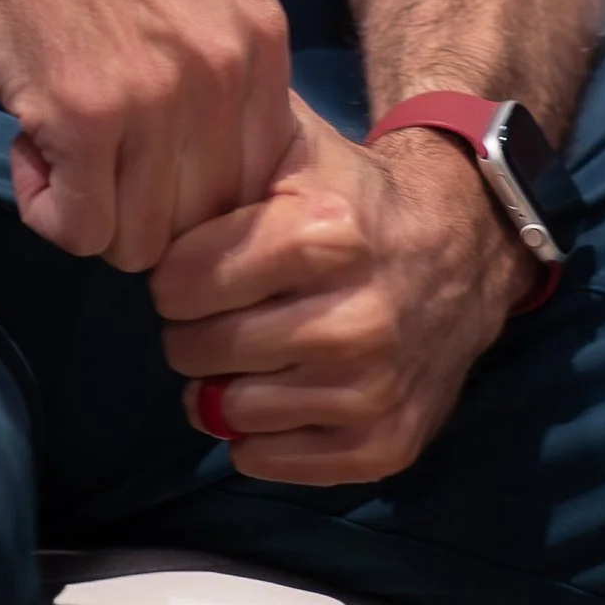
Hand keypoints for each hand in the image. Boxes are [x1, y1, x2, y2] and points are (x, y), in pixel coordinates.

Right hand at [0, 0, 293, 272]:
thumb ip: (223, 57)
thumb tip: (229, 155)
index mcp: (259, 35)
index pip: (255, 182)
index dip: (188, 187)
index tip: (137, 154)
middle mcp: (223, 68)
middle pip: (201, 222)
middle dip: (138, 205)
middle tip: (87, 148)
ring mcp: (157, 95)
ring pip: (140, 240)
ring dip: (87, 208)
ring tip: (52, 135)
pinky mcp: (85, 116)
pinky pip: (80, 229)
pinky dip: (44, 208)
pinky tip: (25, 144)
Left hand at [150, 97, 541, 483]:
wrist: (461, 252)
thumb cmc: (351, 199)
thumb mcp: (295, 148)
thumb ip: (221, 144)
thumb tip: (143, 149)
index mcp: (324, 236)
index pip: (182, 282)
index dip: (174, 274)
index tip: (192, 267)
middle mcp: (354, 320)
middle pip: (198, 349)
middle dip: (190, 329)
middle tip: (215, 310)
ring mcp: (371, 391)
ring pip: (229, 410)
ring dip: (220, 383)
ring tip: (245, 347)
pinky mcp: (382, 446)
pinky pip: (265, 460)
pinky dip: (255, 432)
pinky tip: (277, 388)